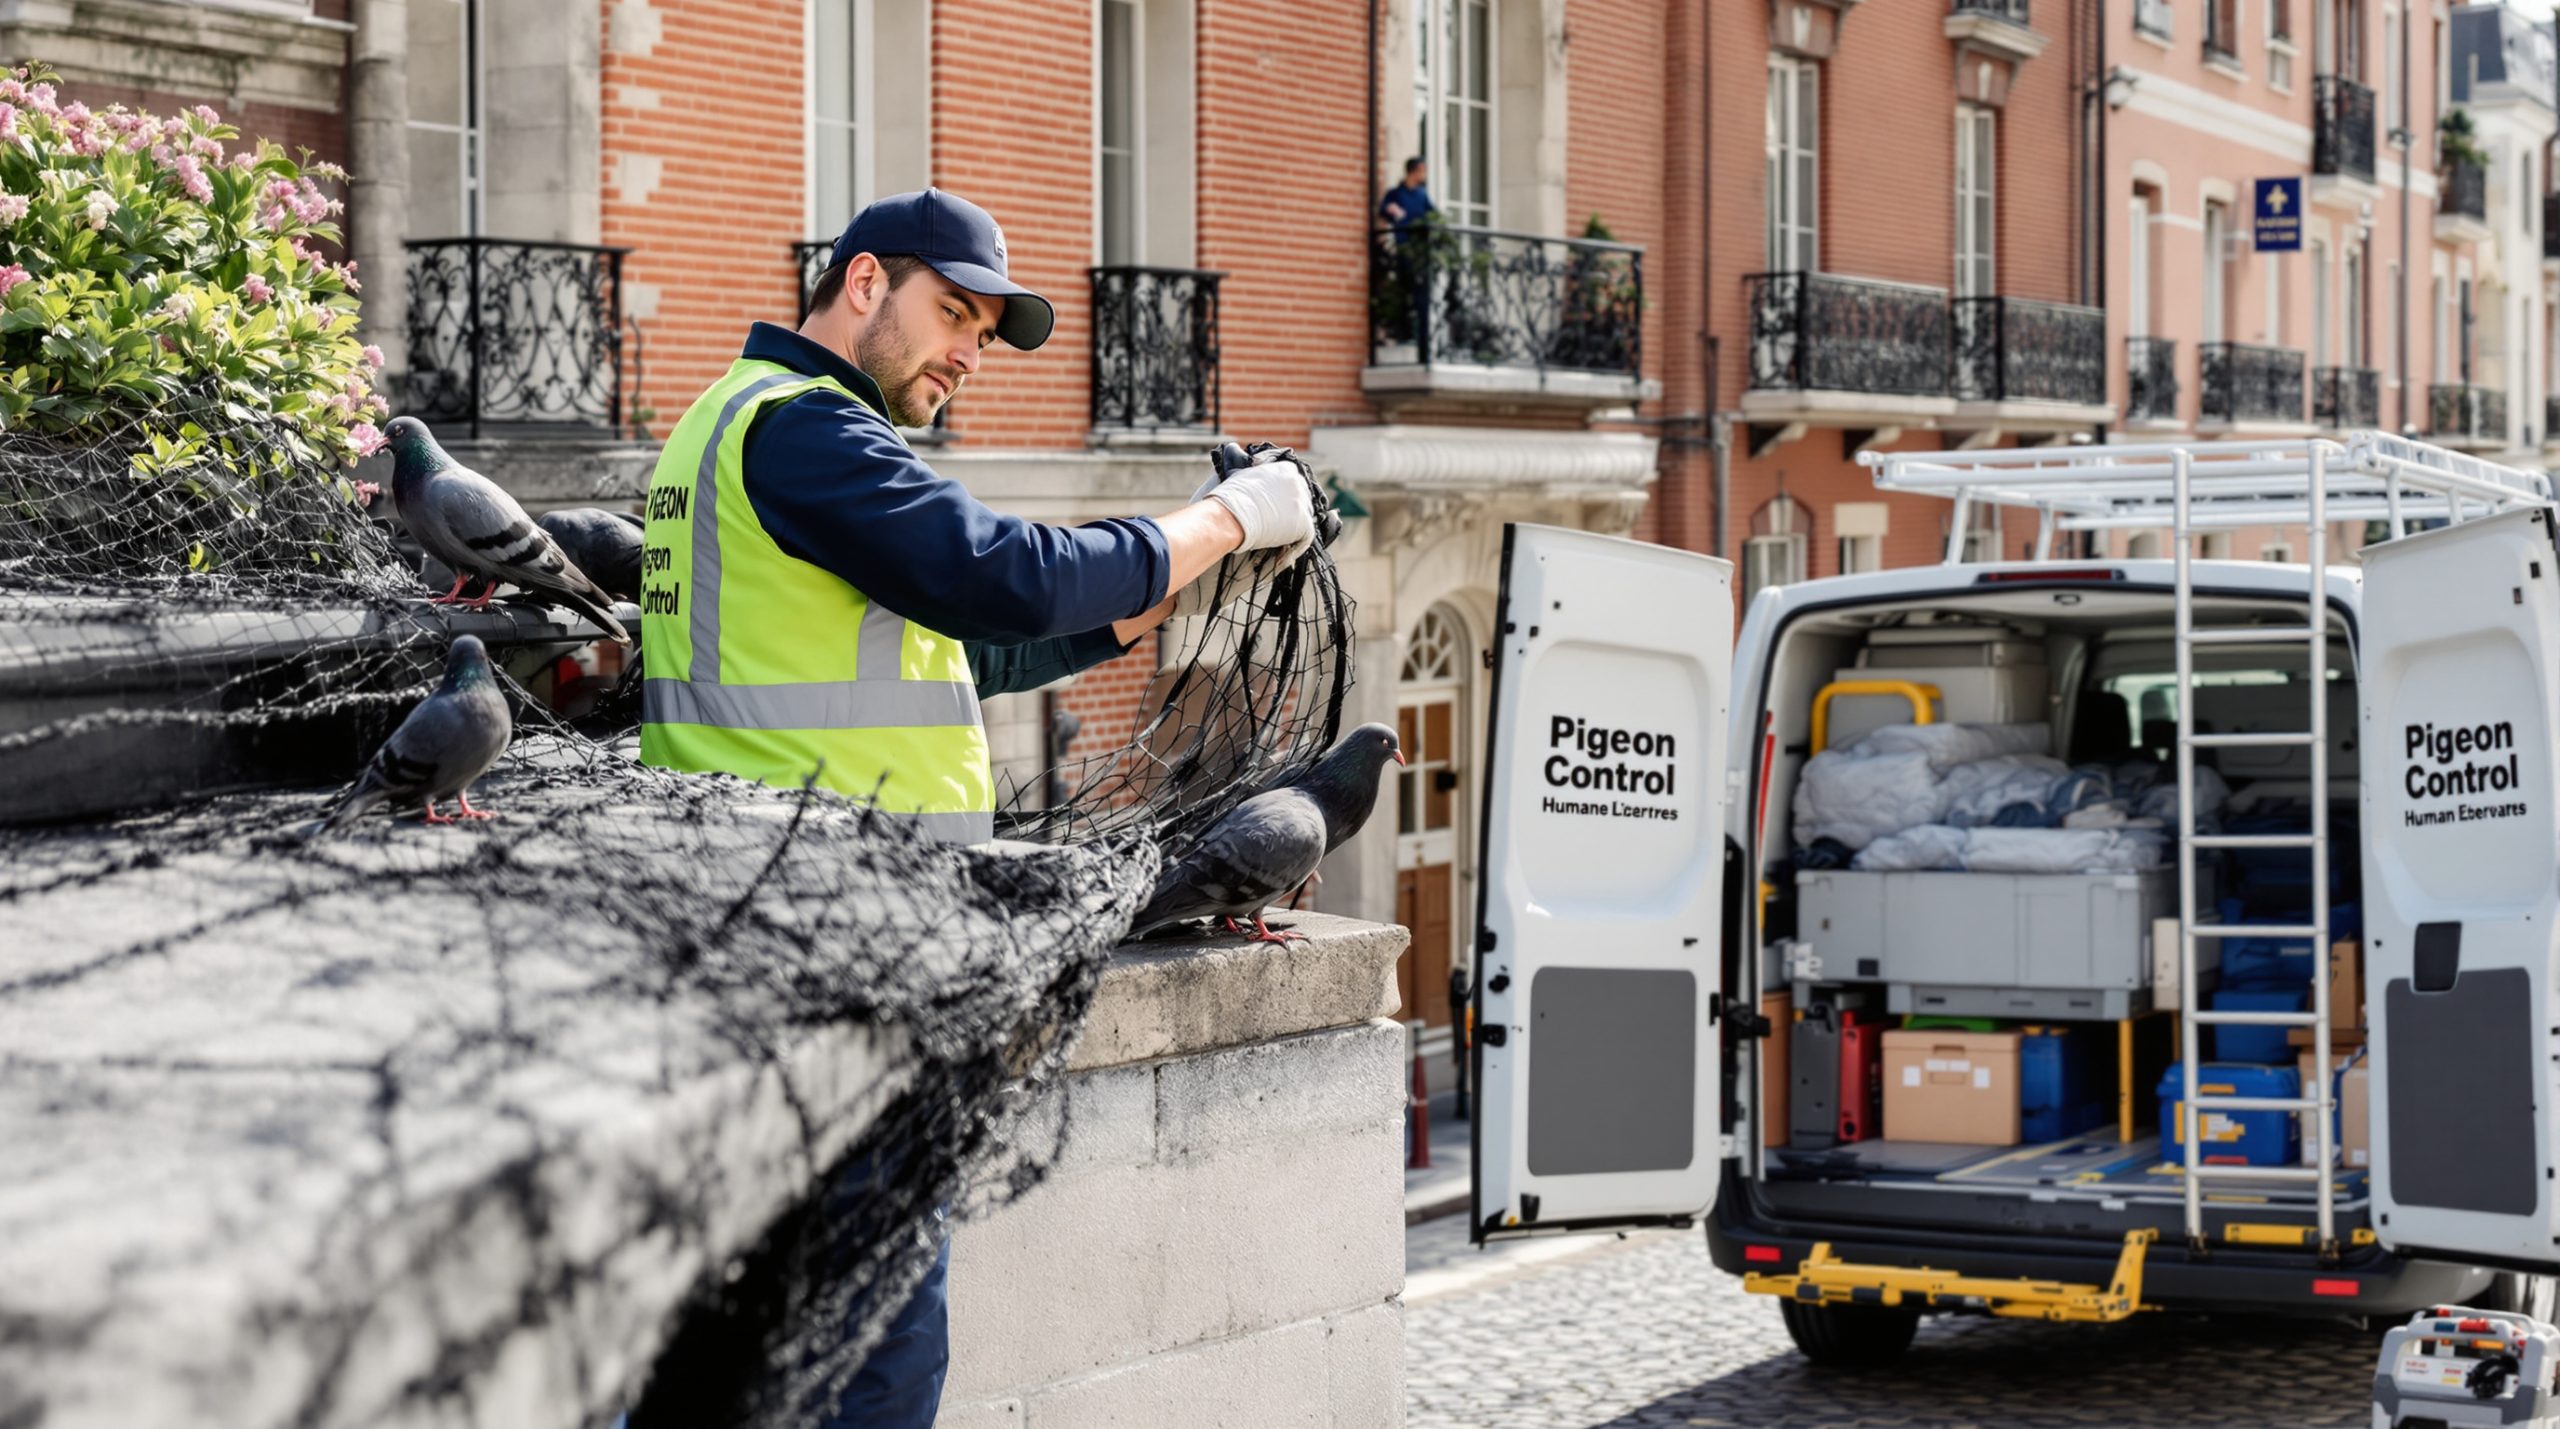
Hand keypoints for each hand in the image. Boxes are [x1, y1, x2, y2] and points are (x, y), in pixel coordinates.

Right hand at [1196, 444, 1314, 558]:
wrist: (1229, 517)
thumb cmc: (1228, 498)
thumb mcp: (1243, 475)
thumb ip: (1255, 473)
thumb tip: (1241, 464)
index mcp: (1284, 468)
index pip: (1293, 481)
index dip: (1285, 496)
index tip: (1277, 507)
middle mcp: (1298, 482)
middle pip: (1302, 498)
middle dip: (1292, 511)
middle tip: (1279, 524)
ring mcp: (1302, 502)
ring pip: (1305, 516)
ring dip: (1295, 527)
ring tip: (1280, 539)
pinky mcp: (1304, 523)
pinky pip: (1306, 537)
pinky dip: (1296, 546)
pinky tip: (1283, 552)